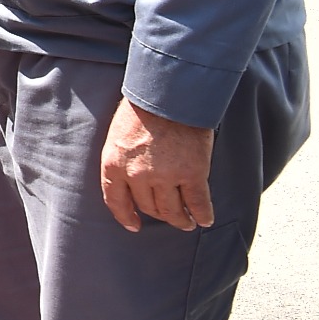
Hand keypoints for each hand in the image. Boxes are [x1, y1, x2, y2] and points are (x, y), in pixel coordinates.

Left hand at [99, 97, 214, 232]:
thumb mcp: (117, 136)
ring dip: (180, 220)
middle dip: (158, 214)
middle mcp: (137, 175)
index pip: (115, 200)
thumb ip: (122, 159)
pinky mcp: (192, 174)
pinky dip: (202, 214)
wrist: (168, 94)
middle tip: (168, 216)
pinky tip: (205, 219)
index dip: (125, 216)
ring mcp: (165, 177)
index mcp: (113, 164)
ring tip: (186, 222)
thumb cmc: (141, 109)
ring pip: (172, 210)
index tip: (133, 225)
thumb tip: (131, 179)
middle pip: (148, 206)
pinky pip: (197, 203)